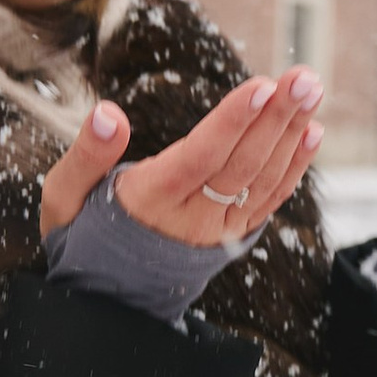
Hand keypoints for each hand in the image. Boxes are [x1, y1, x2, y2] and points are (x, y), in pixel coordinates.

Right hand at [39, 72, 325, 246]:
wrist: (106, 298)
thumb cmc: (81, 232)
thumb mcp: (65, 196)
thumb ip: (87, 155)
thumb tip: (109, 114)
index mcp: (149, 202)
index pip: (199, 157)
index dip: (232, 122)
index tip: (262, 86)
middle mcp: (190, 219)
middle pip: (241, 164)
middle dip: (275, 117)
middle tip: (304, 78)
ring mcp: (216, 230)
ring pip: (261, 179)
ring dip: (290, 133)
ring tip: (311, 89)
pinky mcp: (231, 235)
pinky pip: (269, 200)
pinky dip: (294, 166)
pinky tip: (311, 132)